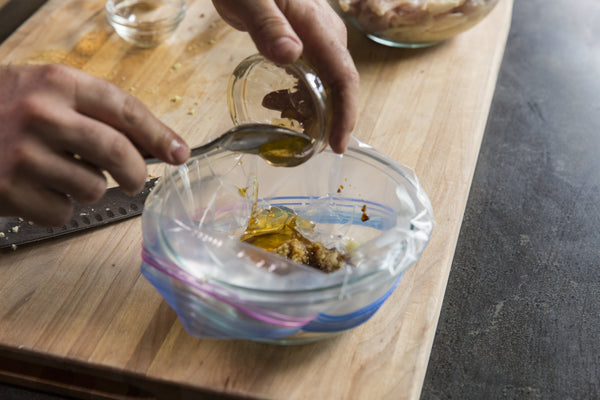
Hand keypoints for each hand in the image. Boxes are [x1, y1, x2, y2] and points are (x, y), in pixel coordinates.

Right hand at [0, 64, 188, 225]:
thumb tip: (153, 144)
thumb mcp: (43, 92)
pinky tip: (38, 190)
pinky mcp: (7, 190)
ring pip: (94, 188)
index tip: (180, 154)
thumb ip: (93, 111)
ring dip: (90, 190)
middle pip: (119, 153)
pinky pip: (63, 212)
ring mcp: (22, 155)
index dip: (160, 135)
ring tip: (63, 175)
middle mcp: (41, 115)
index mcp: (56, 82)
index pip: (126, 109)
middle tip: (136, 180)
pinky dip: (60, 208)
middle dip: (137, 173)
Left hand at [212, 0, 358, 152]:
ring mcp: (317, 38)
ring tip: (284, 124)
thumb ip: (268, 25)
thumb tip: (291, 54)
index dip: (345, 114)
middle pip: (339, 86)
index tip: (338, 145)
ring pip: (325, 83)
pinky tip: (275, 103)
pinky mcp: (304, 41)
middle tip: (308, 148)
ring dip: (310, 109)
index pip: (344, 78)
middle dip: (329, 120)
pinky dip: (298, 95)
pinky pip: (311, 75)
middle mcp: (326, 35)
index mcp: (319, 28)